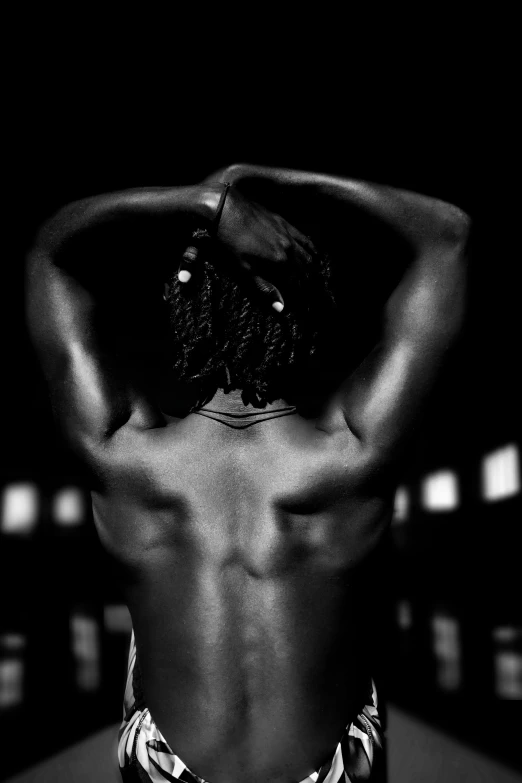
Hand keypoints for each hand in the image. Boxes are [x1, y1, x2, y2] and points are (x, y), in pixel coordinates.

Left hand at [180, 186, 315, 311]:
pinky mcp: (284, 223)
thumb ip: (264, 287)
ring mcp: (288, 234)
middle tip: (312, 295)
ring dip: (312, 268)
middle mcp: (288, 248)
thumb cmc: (230, 241)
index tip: (303, 305)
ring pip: (308, 254)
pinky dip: (311, 248)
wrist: (226, 208)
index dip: (300, 295)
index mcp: (279, 262)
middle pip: (305, 270)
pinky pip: (304, 238)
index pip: (296, 283)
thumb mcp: (244, 269)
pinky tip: (314, 253)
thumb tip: (280, 308)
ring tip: (315, 280)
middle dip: (309, 284)